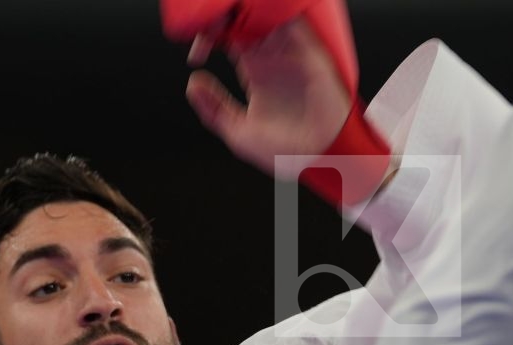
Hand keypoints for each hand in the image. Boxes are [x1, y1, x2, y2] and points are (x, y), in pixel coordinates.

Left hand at [185, 16, 354, 177]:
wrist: (319, 161)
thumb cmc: (286, 152)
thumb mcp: (239, 132)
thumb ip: (213, 109)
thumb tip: (193, 83)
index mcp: (255, 70)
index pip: (229, 36)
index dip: (209, 36)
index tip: (197, 55)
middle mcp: (272, 57)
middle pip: (246, 19)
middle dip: (227, 17)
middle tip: (213, 26)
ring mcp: (292, 52)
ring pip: (268, 14)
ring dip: (249, 13)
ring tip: (232, 21)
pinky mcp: (310, 54)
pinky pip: (294, 22)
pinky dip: (278, 15)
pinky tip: (258, 21)